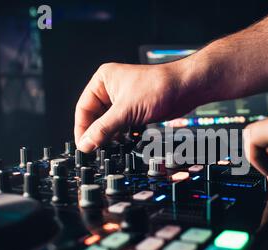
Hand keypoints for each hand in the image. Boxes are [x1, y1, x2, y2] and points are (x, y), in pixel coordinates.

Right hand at [74, 62, 194, 152]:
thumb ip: (104, 129)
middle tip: (95, 150)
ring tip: (109, 148)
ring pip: (109, 122)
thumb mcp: (126, 111)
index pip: (83, 108)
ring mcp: (124, 99)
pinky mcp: (135, 109)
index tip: (83, 145)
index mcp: (103, 80)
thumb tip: (86, 143)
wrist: (185, 88)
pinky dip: (121, 135)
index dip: (82, 128)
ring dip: (109, 136)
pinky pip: (122, 125)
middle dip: (97, 133)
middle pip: (95, 117)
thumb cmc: (159, 87)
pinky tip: (123, 144)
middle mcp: (111, 88)